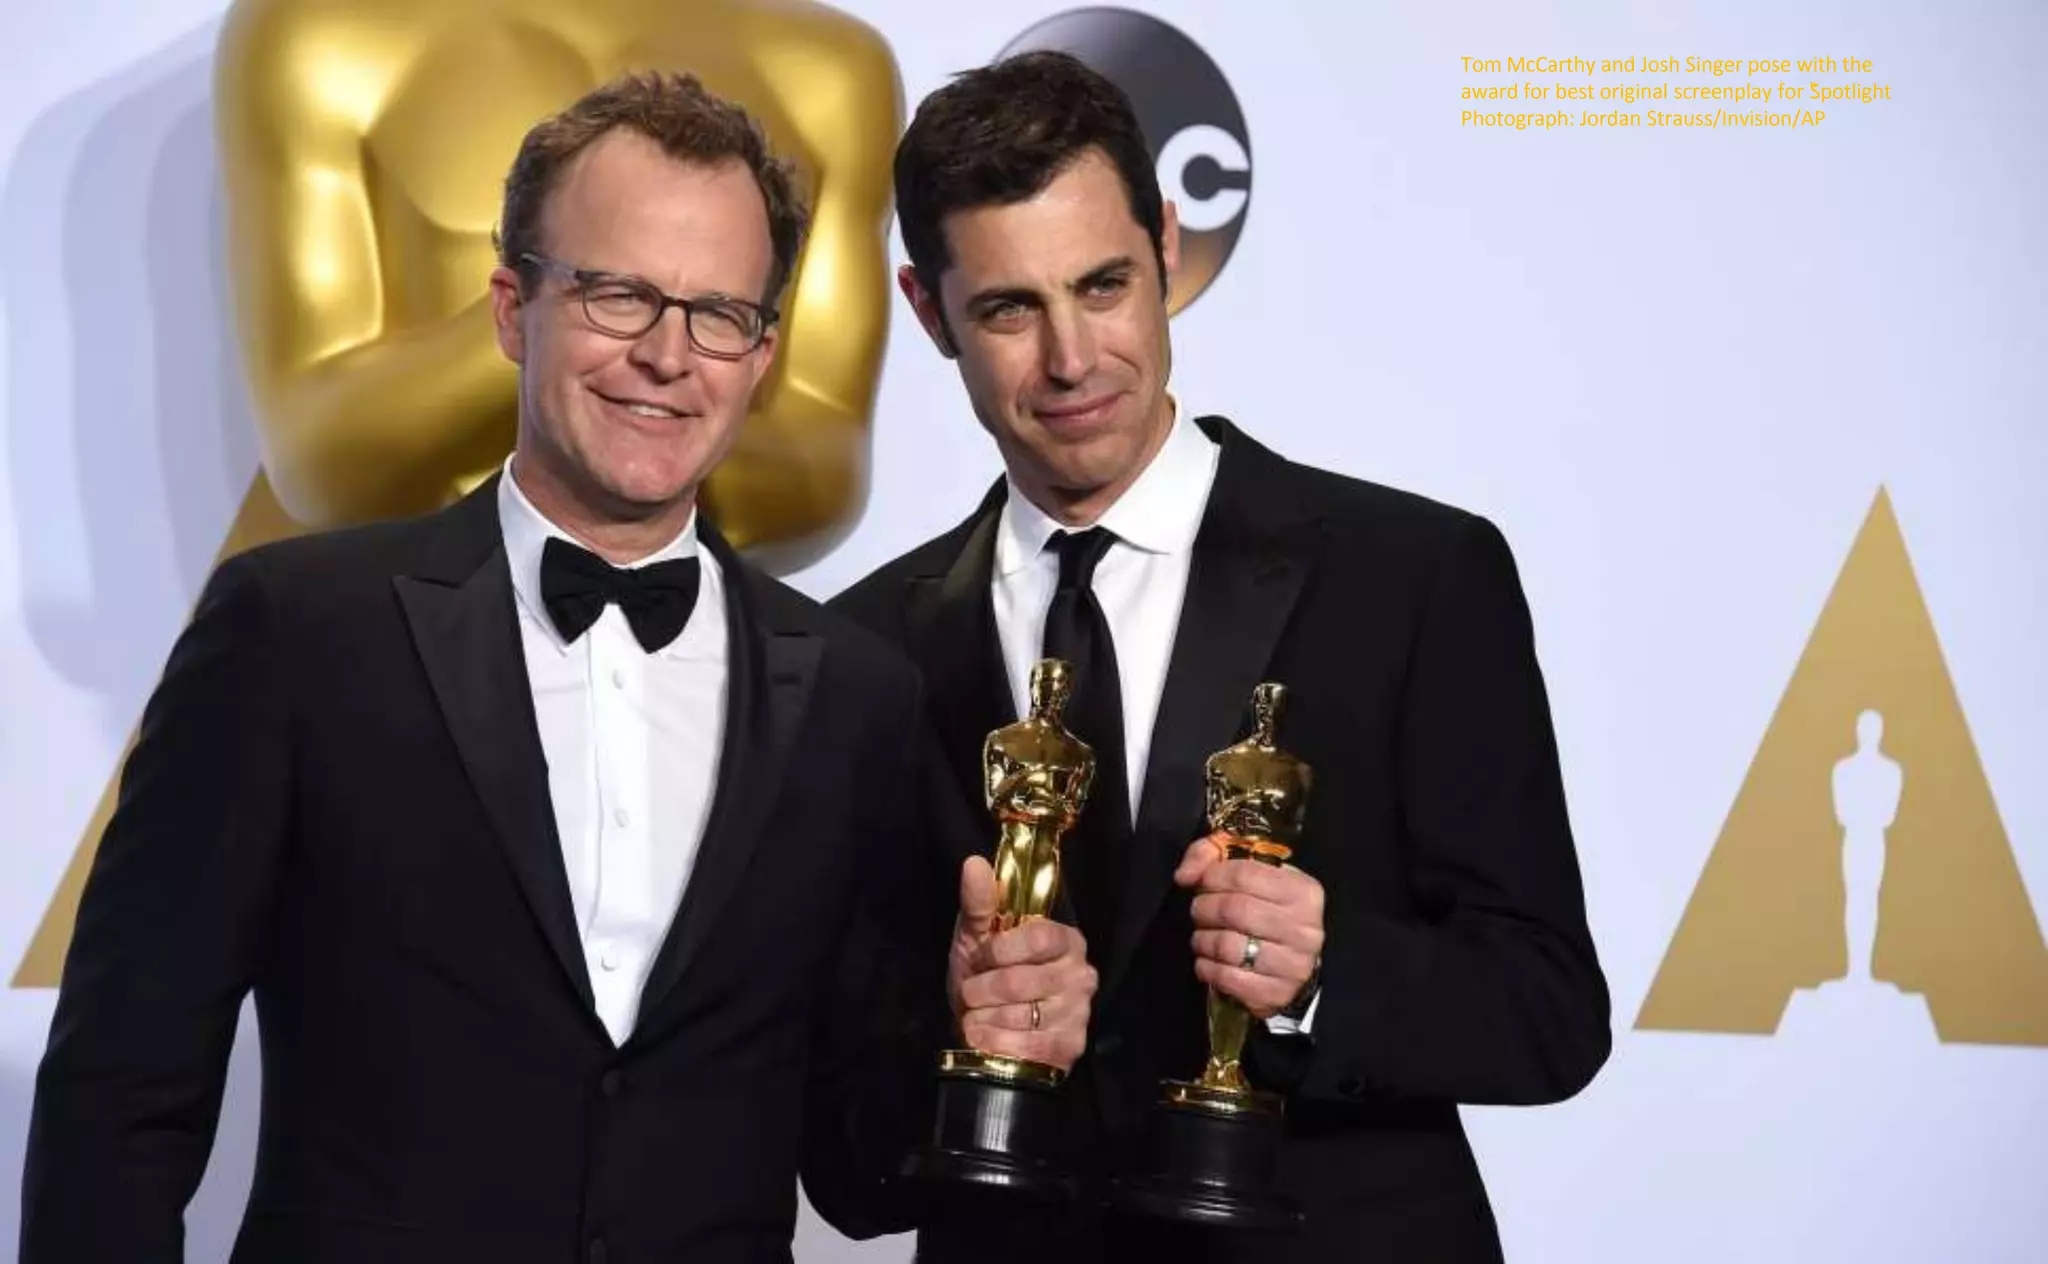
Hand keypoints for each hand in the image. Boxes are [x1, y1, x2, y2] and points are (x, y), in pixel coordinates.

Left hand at [946, 857, 1095, 1070]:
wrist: (983, 1028)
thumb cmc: (983, 975)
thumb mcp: (976, 936)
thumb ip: (978, 902)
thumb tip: (973, 863)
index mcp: (1066, 940)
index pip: (1036, 939)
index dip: (999, 951)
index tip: (981, 958)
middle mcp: (1082, 975)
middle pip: (1019, 981)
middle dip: (980, 990)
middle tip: (972, 992)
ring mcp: (1079, 1014)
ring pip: (1018, 1017)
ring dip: (983, 1018)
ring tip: (979, 1016)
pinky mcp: (1070, 1048)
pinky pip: (1025, 1048)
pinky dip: (994, 1043)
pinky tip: (985, 1037)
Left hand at [1175, 832, 1324, 1019]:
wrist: (1291, 960)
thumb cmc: (1266, 908)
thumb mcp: (1249, 871)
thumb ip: (1212, 854)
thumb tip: (1185, 874)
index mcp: (1303, 891)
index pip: (1244, 874)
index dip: (1212, 876)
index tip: (1202, 883)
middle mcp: (1305, 928)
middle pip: (1233, 910)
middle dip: (1204, 908)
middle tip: (1198, 911)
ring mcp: (1294, 964)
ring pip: (1227, 946)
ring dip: (1202, 940)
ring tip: (1202, 937)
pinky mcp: (1277, 993)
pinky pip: (1227, 978)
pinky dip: (1207, 968)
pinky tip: (1208, 961)